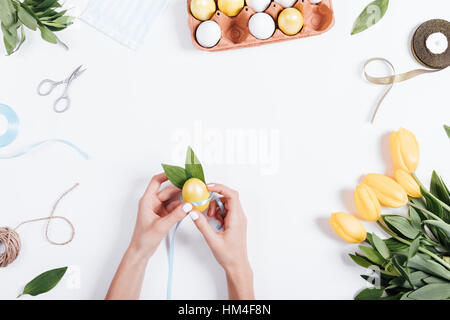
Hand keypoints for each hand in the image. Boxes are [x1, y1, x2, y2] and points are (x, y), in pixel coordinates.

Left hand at [106, 173, 192, 298]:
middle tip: (192, 185)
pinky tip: (189, 207)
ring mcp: (158, 209)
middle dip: (179, 188)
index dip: (166, 175)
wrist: (141, 251)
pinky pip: (174, 207)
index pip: (156, 181)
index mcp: (147, 201)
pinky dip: (181, 207)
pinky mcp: (163, 216)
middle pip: (168, 190)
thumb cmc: (143, 238)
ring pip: (172, 199)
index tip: (178, 172)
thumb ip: (176, 215)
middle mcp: (153, 203)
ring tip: (193, 196)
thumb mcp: (161, 226)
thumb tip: (187, 205)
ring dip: (182, 198)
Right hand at [189, 183, 253, 299]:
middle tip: (205, 206)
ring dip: (216, 206)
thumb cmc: (229, 255)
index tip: (207, 187)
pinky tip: (214, 221)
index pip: (231, 195)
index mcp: (237, 218)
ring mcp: (238, 218)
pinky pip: (226, 210)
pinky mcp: (235, 222)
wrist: (237, 265)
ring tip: (210, 217)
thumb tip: (193, 212)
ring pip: (226, 203)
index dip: (220, 188)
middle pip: (228, 197)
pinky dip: (218, 212)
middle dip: (215, 199)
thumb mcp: (212, 240)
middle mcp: (239, 216)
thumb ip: (202, 225)